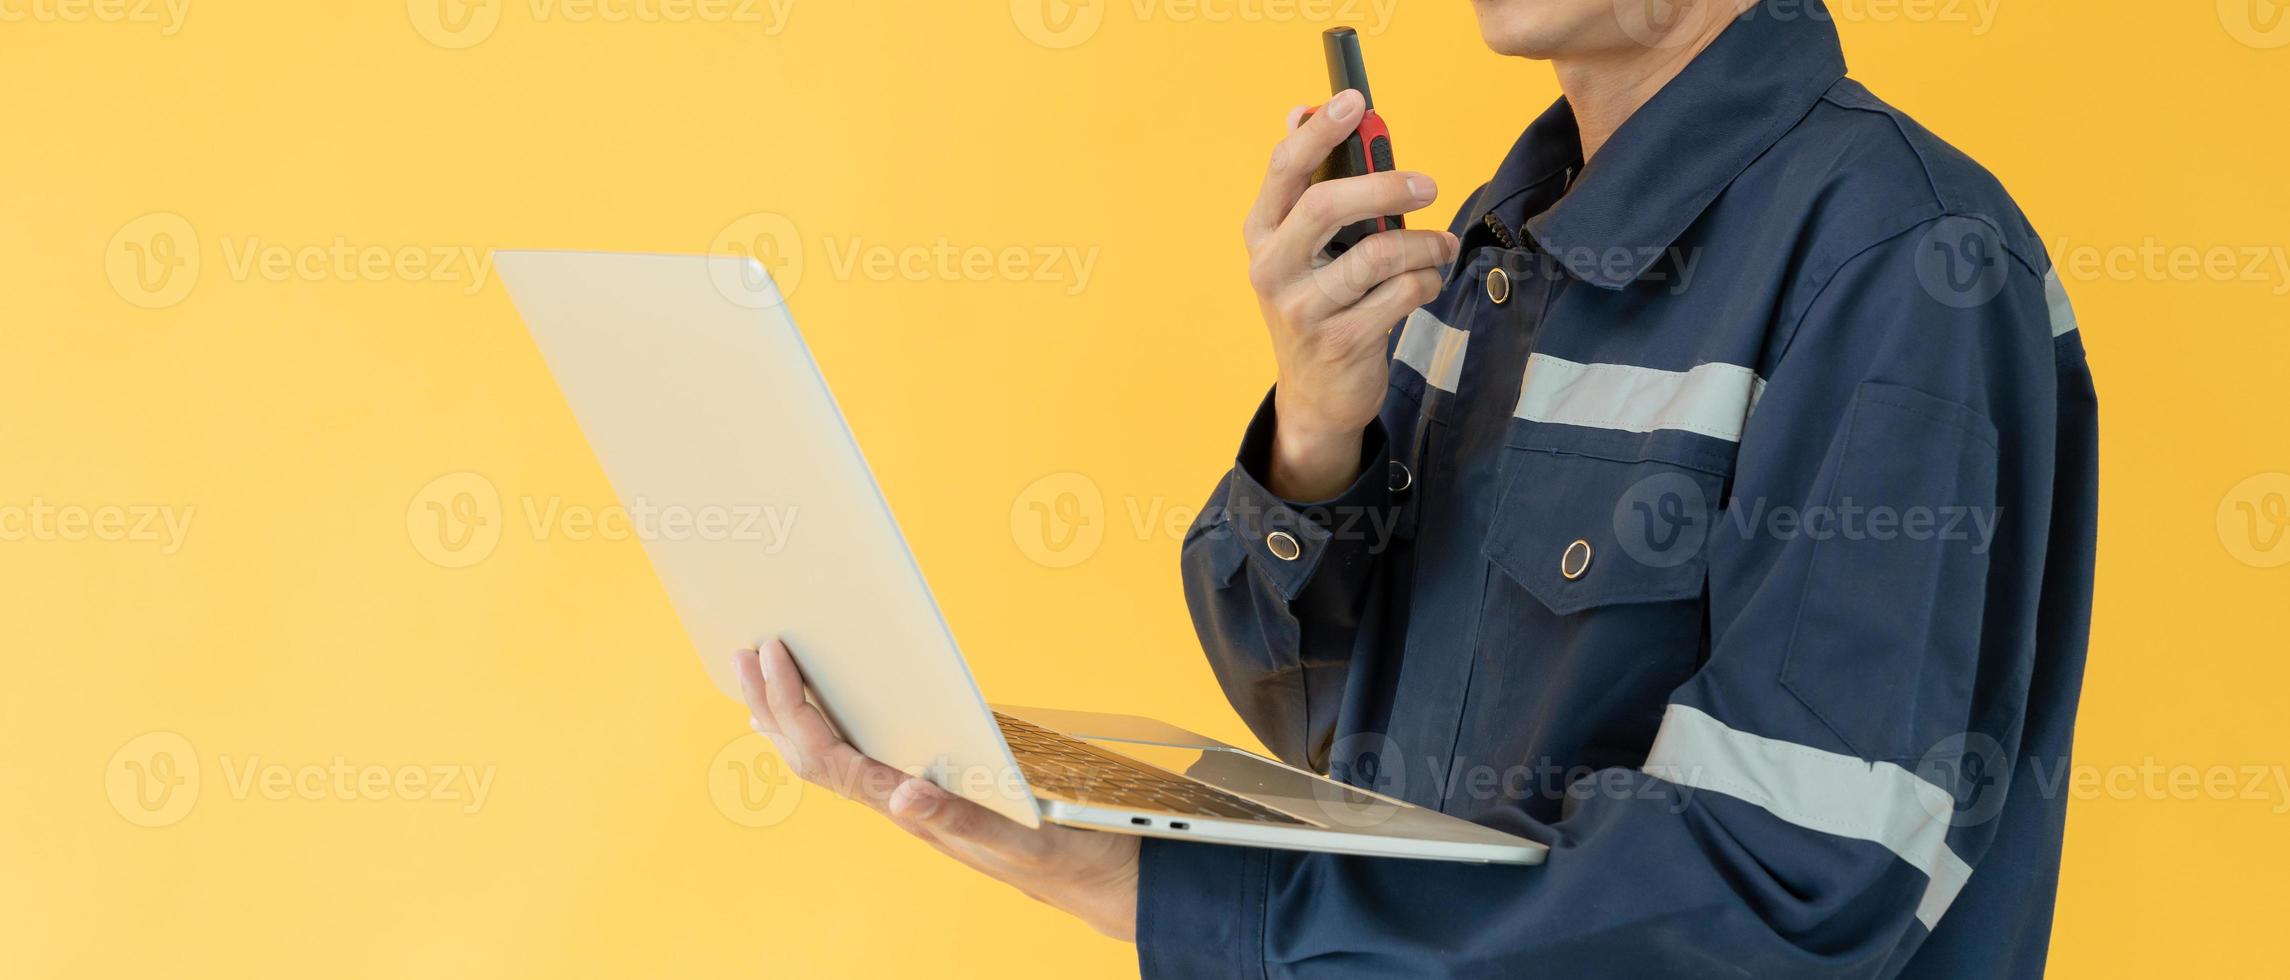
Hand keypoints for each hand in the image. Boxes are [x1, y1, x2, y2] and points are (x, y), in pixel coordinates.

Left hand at [734, 639, 1141, 940]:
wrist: (1095, 880)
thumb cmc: (1061, 857)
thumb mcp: (1018, 837)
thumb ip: (958, 819)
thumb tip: (902, 796)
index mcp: (913, 813)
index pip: (832, 758)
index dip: (797, 708)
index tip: (777, 655)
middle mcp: (901, 808)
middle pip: (814, 757)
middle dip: (774, 704)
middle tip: (746, 653)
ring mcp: (911, 804)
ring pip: (829, 762)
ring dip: (790, 719)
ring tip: (761, 678)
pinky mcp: (931, 795)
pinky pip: (861, 763)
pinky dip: (828, 734)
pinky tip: (819, 719)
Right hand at [1246, 88, 1458, 500]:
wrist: (1316, 395)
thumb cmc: (1318, 303)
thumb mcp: (1303, 248)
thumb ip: (1309, 185)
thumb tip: (1301, 111)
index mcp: (1262, 234)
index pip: (1284, 170)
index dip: (1319, 131)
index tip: (1355, 101)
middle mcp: (1273, 269)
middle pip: (1326, 205)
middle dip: (1385, 186)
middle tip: (1428, 185)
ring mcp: (1303, 309)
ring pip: (1377, 254)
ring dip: (1423, 245)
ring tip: (1441, 246)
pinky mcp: (1340, 342)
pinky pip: (1401, 295)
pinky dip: (1426, 283)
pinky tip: (1427, 283)